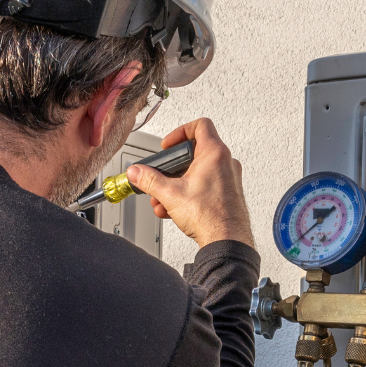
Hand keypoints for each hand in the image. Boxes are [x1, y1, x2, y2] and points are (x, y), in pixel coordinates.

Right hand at [127, 118, 252, 248]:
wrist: (226, 241)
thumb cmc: (210, 217)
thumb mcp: (170, 194)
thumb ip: (149, 180)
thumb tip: (137, 172)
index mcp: (215, 154)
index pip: (200, 125)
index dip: (180, 132)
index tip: (168, 146)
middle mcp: (226, 163)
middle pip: (194, 153)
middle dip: (172, 169)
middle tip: (162, 177)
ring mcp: (229, 178)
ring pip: (197, 173)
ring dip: (177, 185)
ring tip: (164, 200)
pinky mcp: (228, 193)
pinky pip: (205, 186)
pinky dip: (188, 193)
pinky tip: (174, 209)